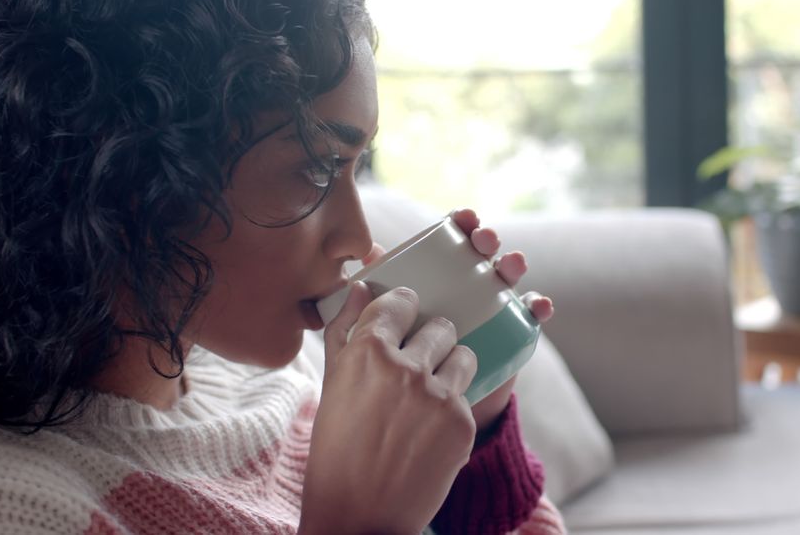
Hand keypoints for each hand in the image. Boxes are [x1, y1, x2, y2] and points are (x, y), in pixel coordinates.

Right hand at [301, 283, 477, 533]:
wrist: (359, 516)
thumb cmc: (335, 451)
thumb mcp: (331, 386)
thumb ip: (344, 331)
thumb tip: (359, 288)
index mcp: (367, 352)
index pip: (400, 301)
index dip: (403, 308)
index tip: (405, 315)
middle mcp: (405, 368)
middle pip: (440, 327)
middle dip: (431, 341)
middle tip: (417, 365)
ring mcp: (438, 395)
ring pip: (463, 355)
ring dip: (450, 368)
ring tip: (429, 396)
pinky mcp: (462, 423)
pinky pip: (467, 395)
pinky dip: (453, 409)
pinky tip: (431, 431)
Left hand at [360, 210, 554, 436]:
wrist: (421, 417)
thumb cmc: (395, 368)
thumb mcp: (374, 335)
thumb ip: (371, 295)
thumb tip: (368, 252)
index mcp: (435, 278)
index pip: (450, 242)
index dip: (459, 224)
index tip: (462, 218)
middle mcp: (465, 288)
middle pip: (481, 255)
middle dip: (486, 240)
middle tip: (484, 240)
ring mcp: (489, 311)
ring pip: (506, 280)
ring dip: (512, 266)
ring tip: (511, 266)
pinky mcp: (508, 336)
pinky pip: (527, 319)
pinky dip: (537, 308)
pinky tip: (540, 307)